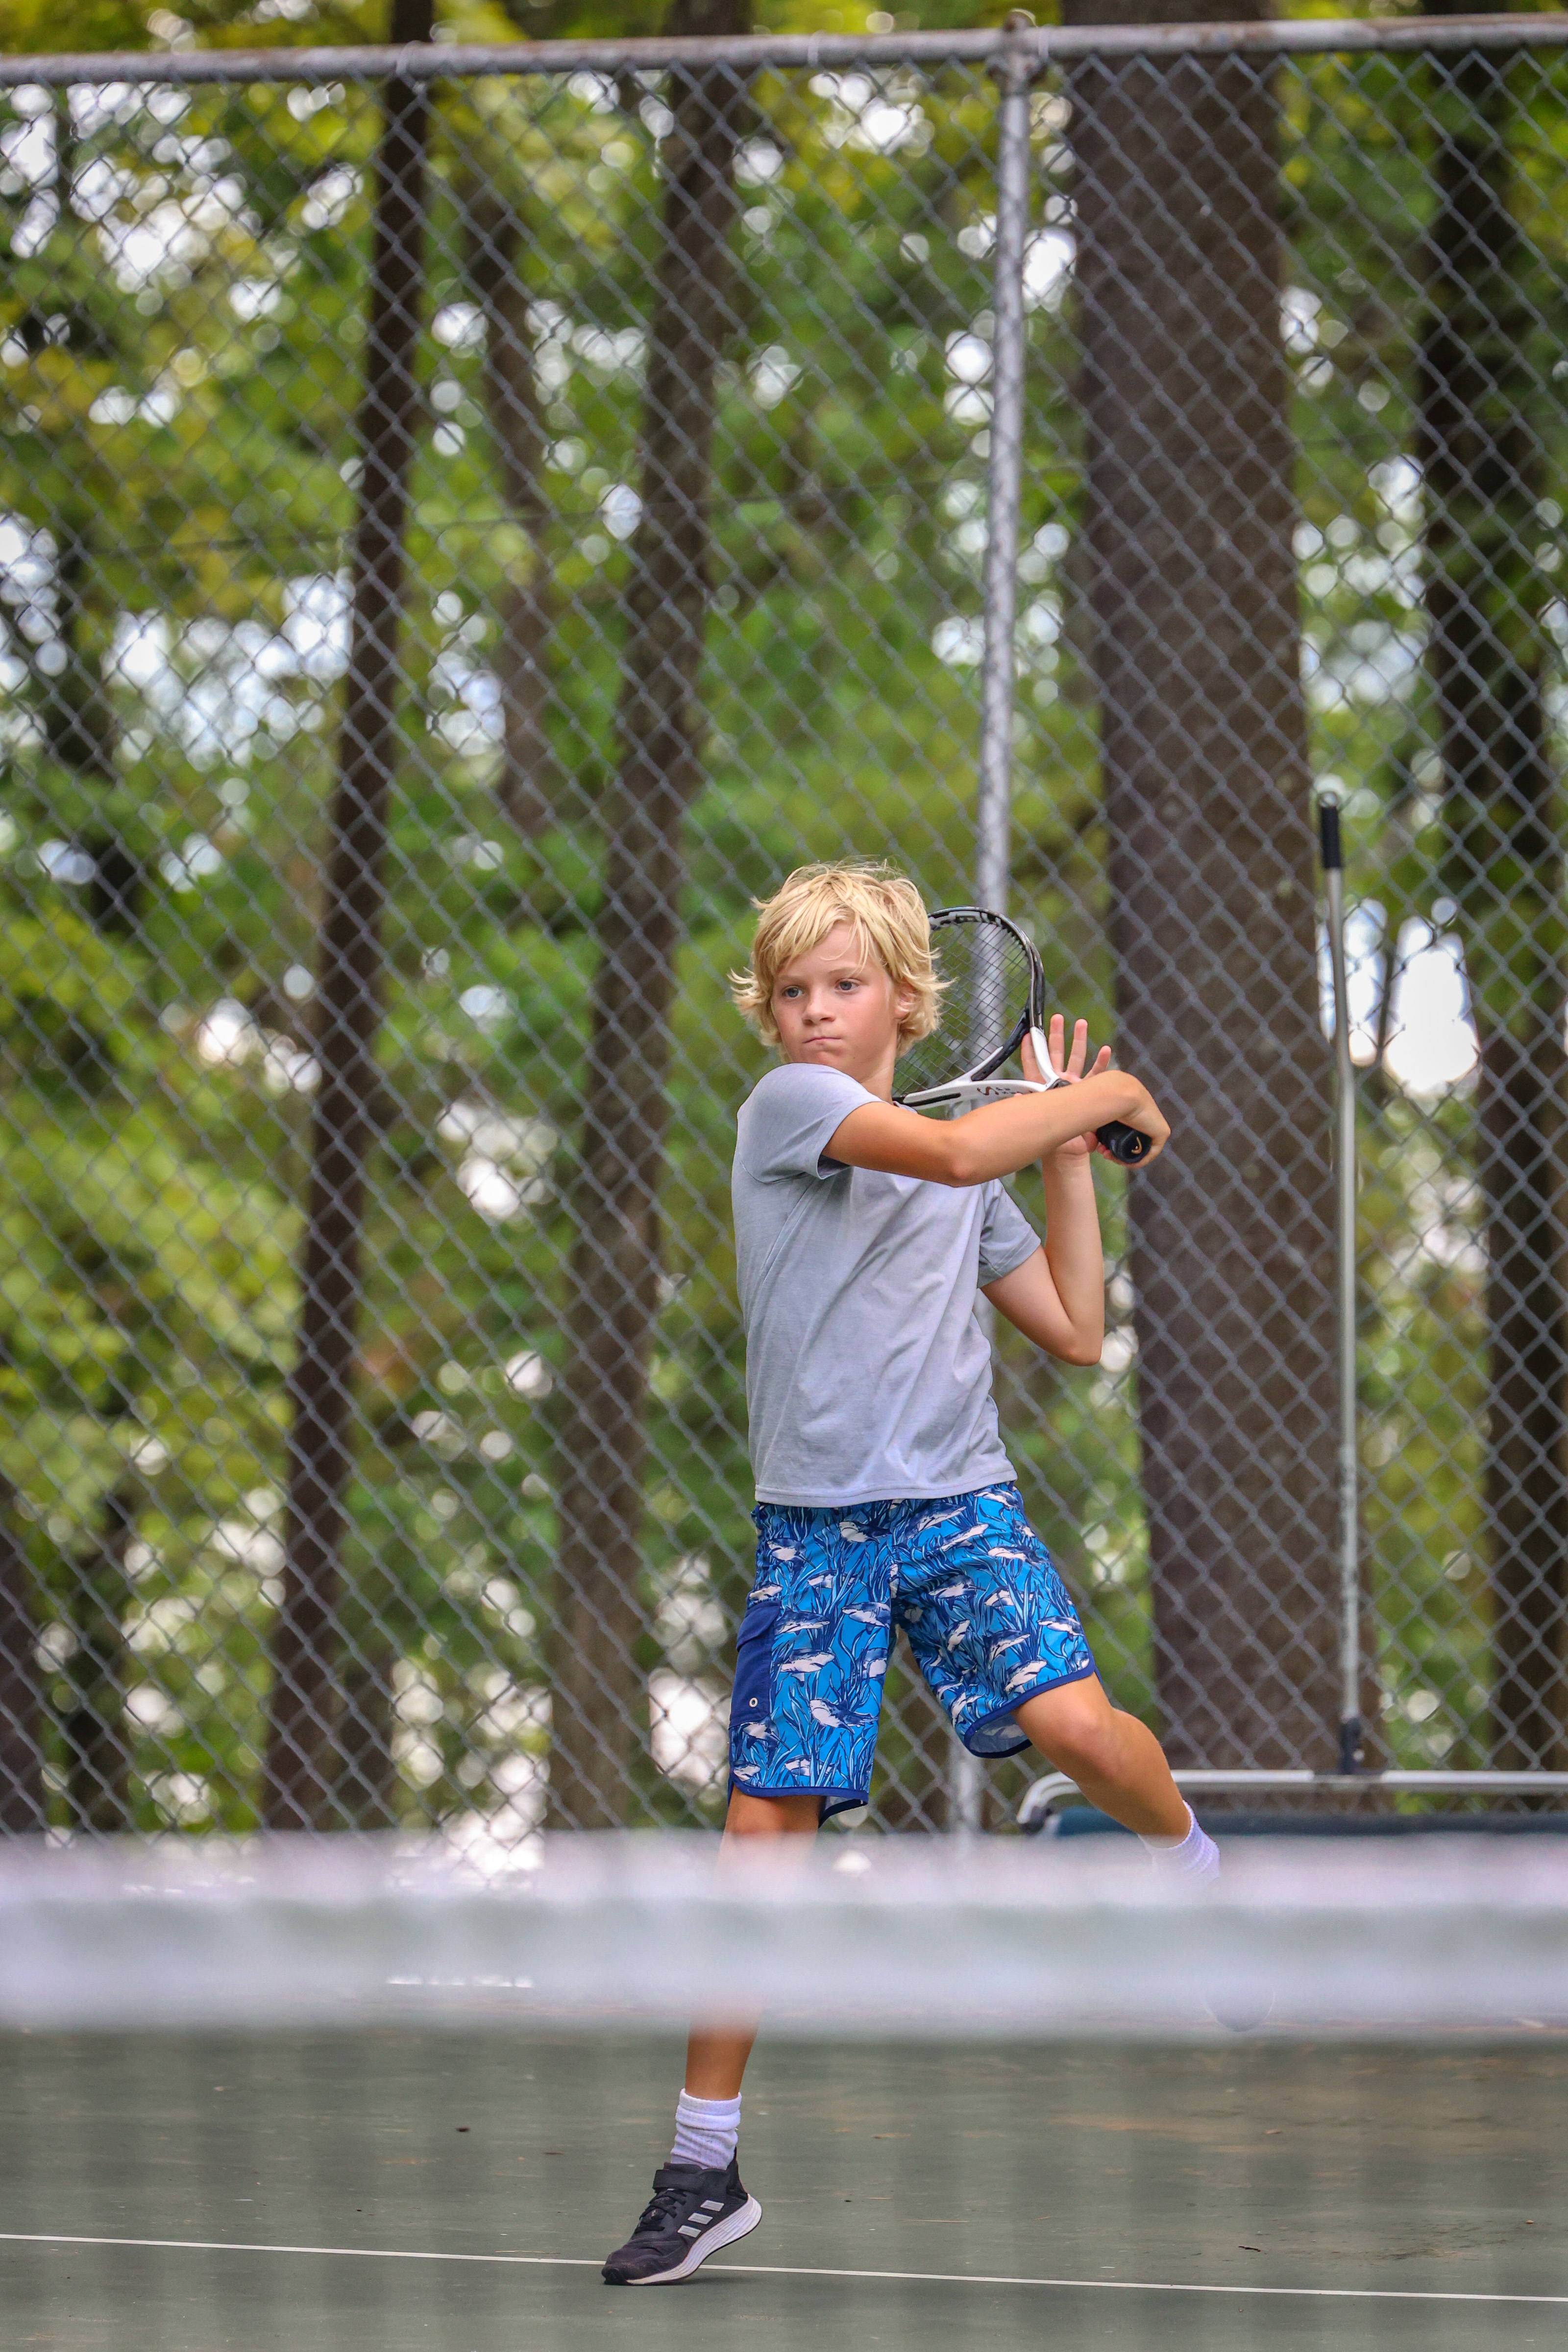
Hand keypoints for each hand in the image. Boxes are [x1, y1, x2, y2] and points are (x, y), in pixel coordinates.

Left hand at [1023, 1015, 1114, 1159]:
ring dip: (1079, 1041)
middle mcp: (1057, 1082)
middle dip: (1056, 1035)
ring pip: (1076, 1058)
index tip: (1030, 1032)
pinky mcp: (1087, 1092)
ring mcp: (1073, 1085)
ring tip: (1081, 1023)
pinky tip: (1106, 1050)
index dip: (1030, 1049)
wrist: (1067, 1151)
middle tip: (1057, 1018)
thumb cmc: (1050, 1137)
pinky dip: (1101, 1062)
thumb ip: (1028, 1103)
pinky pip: (1096, 1074)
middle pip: (1055, 1054)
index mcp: (1043, 1087)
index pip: (1033, 1064)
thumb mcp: (1038, 1117)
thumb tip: (1016, 1095)